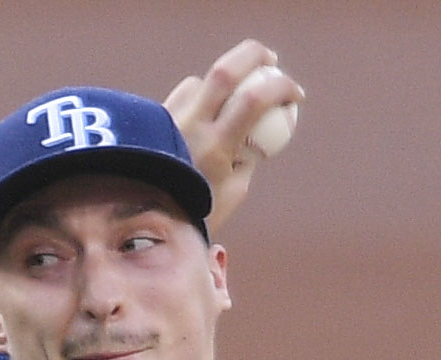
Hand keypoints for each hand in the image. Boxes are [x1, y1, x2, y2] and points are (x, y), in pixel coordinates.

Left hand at [163, 38, 303, 228]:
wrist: (143, 222)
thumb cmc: (195, 213)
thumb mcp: (234, 192)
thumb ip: (247, 157)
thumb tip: (261, 131)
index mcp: (215, 147)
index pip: (253, 99)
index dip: (281, 88)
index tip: (296, 95)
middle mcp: (189, 126)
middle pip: (224, 70)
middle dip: (253, 56)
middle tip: (270, 60)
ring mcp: (167, 121)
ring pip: (199, 82)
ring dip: (221, 86)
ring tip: (230, 107)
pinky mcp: (152, 123)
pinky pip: (180, 98)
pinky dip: (197, 100)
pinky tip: (203, 119)